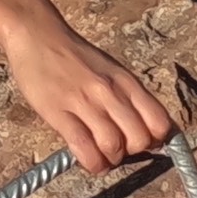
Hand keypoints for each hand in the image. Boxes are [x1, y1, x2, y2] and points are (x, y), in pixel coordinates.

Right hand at [0, 10, 173, 172]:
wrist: (36, 34)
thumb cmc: (74, 55)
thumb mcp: (110, 69)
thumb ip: (127, 95)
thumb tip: (144, 128)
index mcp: (126, 81)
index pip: (159, 122)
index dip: (155, 140)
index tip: (144, 144)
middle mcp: (110, 92)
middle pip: (139, 140)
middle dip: (131, 153)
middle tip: (118, 149)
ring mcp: (85, 102)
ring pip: (113, 146)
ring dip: (110, 160)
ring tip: (101, 154)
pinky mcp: (59, 112)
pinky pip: (84, 148)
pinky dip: (91, 163)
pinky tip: (87, 159)